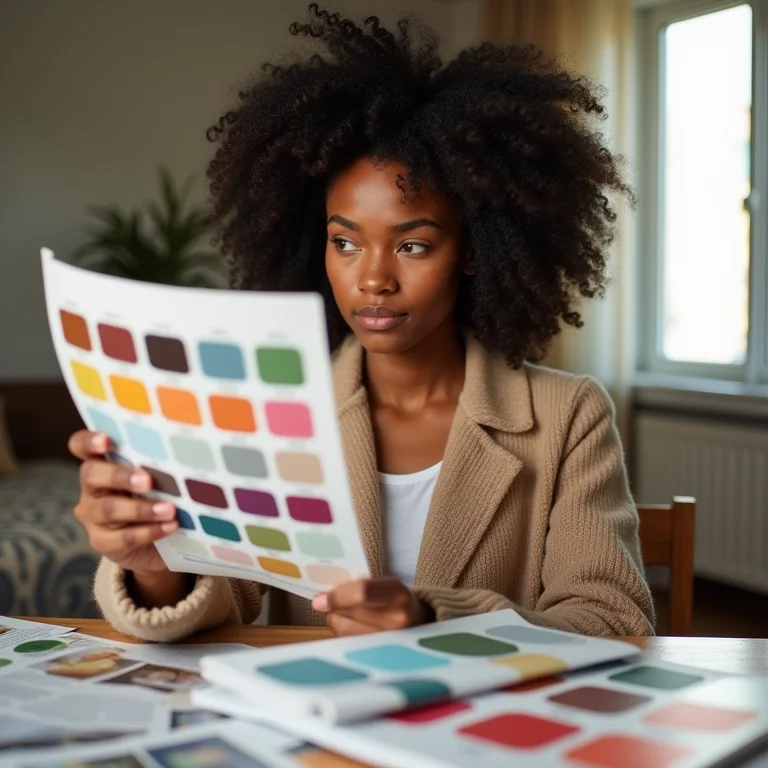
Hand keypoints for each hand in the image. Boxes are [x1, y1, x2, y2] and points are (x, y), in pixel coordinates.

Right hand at [69, 430, 188, 606]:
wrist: (158, 545)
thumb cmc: (158, 497)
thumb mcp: (157, 479)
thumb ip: (159, 465)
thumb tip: (189, 450)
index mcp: (102, 464)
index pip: (81, 446)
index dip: (88, 441)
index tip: (106, 441)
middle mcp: (92, 488)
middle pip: (91, 475)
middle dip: (119, 476)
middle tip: (147, 481)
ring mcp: (93, 516)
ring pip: (108, 509)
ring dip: (141, 508)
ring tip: (169, 509)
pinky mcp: (103, 542)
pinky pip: (124, 537)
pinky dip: (151, 531)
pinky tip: (171, 526)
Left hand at [311, 577, 432, 635]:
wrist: (420, 623)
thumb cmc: (394, 600)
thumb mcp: (384, 585)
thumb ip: (359, 586)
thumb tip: (324, 597)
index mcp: (397, 594)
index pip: (362, 593)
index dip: (337, 596)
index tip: (319, 600)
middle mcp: (397, 620)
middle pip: (350, 613)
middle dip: (334, 606)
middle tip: (329, 601)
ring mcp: (389, 642)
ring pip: (344, 630)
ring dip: (337, 619)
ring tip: (348, 614)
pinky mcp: (379, 657)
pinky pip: (347, 643)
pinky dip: (343, 633)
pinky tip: (353, 627)